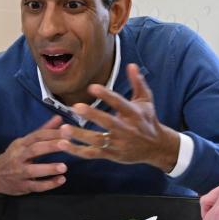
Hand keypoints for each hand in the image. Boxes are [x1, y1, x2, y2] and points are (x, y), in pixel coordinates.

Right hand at [0, 115, 66, 194]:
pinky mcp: (22, 186)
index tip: (67, 131)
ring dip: (49, 168)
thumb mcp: (24, 142)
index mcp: (21, 144)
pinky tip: (61, 180)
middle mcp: (19, 157)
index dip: (52, 133)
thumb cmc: (13, 157)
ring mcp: (19, 173)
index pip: (37, 136)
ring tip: (64, 167)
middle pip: (35, 150)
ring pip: (34, 170)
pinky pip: (36, 186)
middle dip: (51, 147)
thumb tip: (59, 118)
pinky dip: (49, 184)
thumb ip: (42, 131)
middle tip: (67, 145)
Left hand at [58, 64, 179, 172]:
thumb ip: (138, 83)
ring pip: (97, 140)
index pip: (119, 103)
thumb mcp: (146, 101)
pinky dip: (76, 151)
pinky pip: (91, 154)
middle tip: (75, 107)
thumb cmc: (148, 120)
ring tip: (63, 129)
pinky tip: (62, 144)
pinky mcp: (110, 155)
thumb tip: (131, 65)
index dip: (106, 95)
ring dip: (79, 135)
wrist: (156, 147)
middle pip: (108, 122)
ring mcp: (117, 143)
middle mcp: (126, 129)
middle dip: (92, 115)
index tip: (91, 87)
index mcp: (134, 114)